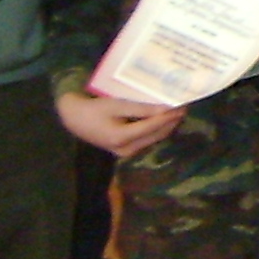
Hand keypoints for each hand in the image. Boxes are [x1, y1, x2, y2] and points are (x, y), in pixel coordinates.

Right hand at [58, 89, 187, 158]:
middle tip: (184, 107)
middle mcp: (127, 149)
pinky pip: (147, 139)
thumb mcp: (117, 105)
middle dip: (172, 122)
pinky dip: (157, 129)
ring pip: (154, 139)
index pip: (154, 127)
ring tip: (178, 111)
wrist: (74, 120)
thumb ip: (141, 109)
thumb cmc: (94, 110)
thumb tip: (164, 109)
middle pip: (157, 135)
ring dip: (167, 126)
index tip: (183, 106)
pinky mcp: (126, 150)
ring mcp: (127, 152)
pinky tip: (164, 118)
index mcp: (123, 138)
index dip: (170, 116)